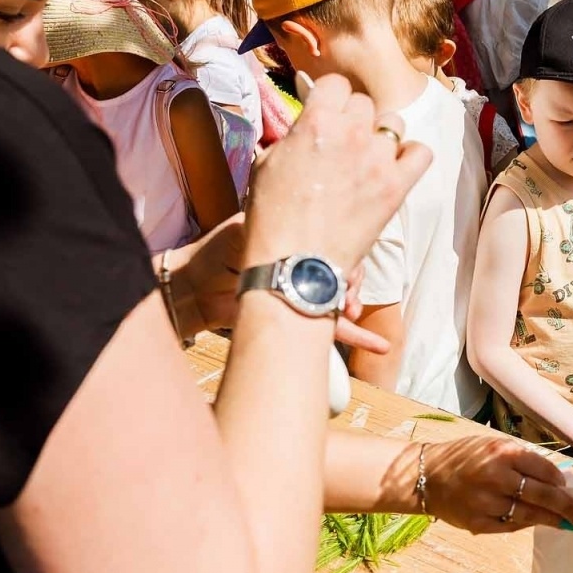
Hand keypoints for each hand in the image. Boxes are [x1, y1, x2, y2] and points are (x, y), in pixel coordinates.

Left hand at [163, 214, 390, 352]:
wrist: (193, 288)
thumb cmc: (213, 253)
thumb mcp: (242, 232)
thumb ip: (271, 227)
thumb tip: (303, 229)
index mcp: (296, 231)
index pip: (334, 234)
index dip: (344, 248)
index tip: (340, 262)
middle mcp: (306, 257)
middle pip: (345, 263)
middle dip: (349, 279)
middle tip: (344, 295)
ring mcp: (306, 285)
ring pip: (341, 293)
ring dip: (350, 302)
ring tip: (349, 313)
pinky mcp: (300, 313)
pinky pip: (332, 326)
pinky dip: (357, 335)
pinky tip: (379, 345)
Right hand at [244, 74, 430, 272]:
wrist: (294, 261)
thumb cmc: (272, 218)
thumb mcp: (267, 164)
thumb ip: (294, 137)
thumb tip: (308, 128)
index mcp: (315, 121)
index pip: (336, 84)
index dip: (331, 98)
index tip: (330, 112)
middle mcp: (350, 133)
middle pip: (365, 103)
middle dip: (354, 119)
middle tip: (344, 143)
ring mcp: (377, 159)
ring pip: (394, 123)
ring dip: (382, 136)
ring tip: (369, 158)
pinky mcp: (396, 186)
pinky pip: (421, 153)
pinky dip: (411, 157)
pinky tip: (395, 168)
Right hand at [420, 437, 572, 533]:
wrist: (423, 476)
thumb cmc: (462, 457)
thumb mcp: (491, 446)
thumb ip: (521, 460)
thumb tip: (555, 479)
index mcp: (502, 453)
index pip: (545, 469)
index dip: (560, 481)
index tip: (568, 488)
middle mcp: (497, 477)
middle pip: (544, 496)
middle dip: (568, 508)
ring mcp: (487, 503)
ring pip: (530, 515)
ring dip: (552, 520)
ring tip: (568, 525)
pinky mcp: (478, 523)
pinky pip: (510, 526)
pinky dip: (526, 524)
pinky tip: (537, 524)